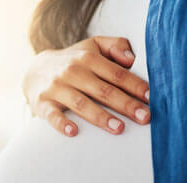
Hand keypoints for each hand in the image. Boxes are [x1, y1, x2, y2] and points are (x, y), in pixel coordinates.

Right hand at [23, 36, 150, 136]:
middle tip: (144, 118)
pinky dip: (62, 123)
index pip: (117, 74)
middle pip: (104, 90)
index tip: (151, 98)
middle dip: (126, 104)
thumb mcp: (93, 47)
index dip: (135, 86)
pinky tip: (73, 132)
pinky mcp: (43, 104)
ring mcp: (57, 88)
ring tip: (119, 128)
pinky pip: (52, 115)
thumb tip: (133, 58)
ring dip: (101, 116)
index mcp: (89, 59)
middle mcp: (73, 72)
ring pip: (81, 103)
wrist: (35, 70)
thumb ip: (115, 46)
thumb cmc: (74, 62)